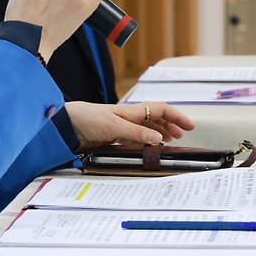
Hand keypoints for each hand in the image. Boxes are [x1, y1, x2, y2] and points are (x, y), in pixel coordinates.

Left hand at [65, 101, 196, 150]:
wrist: (66, 125)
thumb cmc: (87, 118)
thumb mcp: (115, 126)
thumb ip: (137, 132)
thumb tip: (160, 137)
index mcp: (131, 111)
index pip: (159, 109)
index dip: (176, 116)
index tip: (190, 126)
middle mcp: (127, 118)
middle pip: (154, 118)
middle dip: (170, 125)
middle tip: (181, 136)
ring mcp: (120, 127)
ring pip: (146, 128)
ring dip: (159, 133)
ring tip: (169, 141)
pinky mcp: (112, 137)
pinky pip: (134, 138)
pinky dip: (145, 142)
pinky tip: (148, 147)